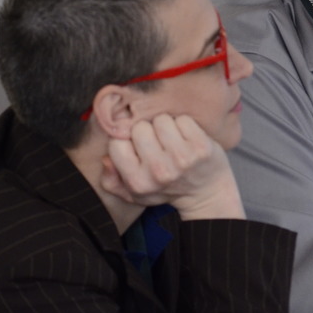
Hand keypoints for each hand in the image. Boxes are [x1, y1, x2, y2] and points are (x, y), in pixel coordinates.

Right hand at [101, 114, 244, 220]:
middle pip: (139, 128)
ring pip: (161, 120)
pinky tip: (186, 138)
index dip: (126, 141)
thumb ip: (111, 179)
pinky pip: (183, 120)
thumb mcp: (133, 193)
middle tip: (157, 143)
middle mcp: (159, 171)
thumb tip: (105, 159)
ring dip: (165, 126)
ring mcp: (182, 159)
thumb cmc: (166, 189)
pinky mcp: (201, 147)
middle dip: (147, 131)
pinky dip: (184, 125)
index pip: (116, 143)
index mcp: (138, 182)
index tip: (137, 147)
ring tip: (172, 140)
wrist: (206, 193)